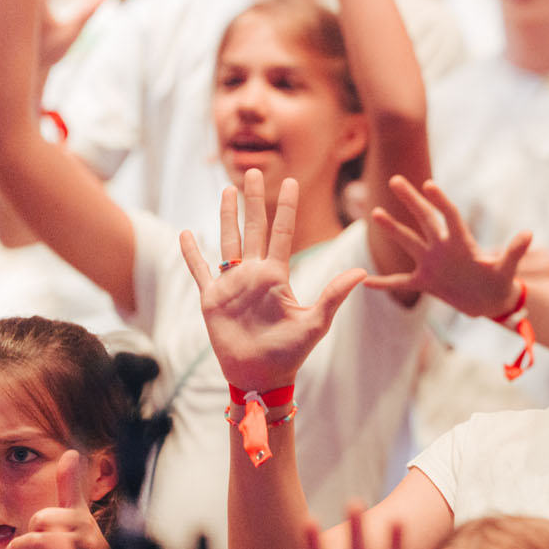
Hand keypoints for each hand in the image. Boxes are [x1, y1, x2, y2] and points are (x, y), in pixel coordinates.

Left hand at [0, 450, 110, 548]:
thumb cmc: (85, 543)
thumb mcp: (79, 514)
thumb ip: (70, 486)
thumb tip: (71, 452)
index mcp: (84, 523)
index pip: (48, 518)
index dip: (37, 521)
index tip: (35, 524)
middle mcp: (88, 545)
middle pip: (43, 542)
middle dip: (22, 545)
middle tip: (11, 548)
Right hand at [180, 168, 365, 390]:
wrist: (262, 376)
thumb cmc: (291, 352)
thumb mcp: (316, 322)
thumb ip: (334, 295)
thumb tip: (363, 272)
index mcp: (277, 275)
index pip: (282, 232)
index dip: (286, 207)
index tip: (291, 181)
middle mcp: (254, 274)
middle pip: (253, 228)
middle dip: (253, 200)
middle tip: (251, 171)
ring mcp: (232, 285)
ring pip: (227, 242)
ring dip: (226, 217)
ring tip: (226, 190)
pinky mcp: (212, 299)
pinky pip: (200, 270)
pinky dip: (191, 253)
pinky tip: (186, 234)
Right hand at [363, 175, 530, 316]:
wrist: (490, 302)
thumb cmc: (500, 282)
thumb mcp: (506, 270)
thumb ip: (513, 253)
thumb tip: (528, 233)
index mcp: (462, 243)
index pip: (449, 216)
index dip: (440, 201)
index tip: (429, 184)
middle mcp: (443, 248)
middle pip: (425, 220)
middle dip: (411, 200)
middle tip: (395, 179)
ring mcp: (432, 263)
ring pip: (408, 242)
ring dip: (393, 229)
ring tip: (376, 213)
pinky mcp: (425, 282)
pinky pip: (401, 282)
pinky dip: (385, 283)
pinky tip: (366, 281)